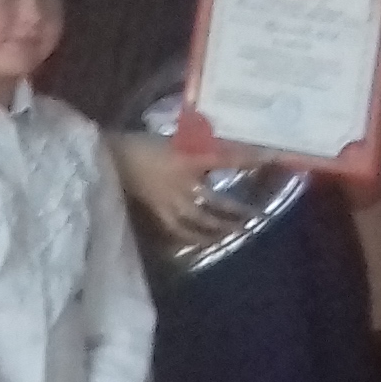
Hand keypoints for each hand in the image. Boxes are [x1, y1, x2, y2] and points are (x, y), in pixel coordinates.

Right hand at [108, 132, 249, 249]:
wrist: (105, 157)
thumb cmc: (138, 143)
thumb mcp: (173, 139)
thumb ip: (199, 145)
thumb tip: (230, 147)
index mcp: (186, 160)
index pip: (226, 159)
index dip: (251, 159)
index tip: (275, 159)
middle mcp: (182, 185)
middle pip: (215, 201)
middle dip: (237, 210)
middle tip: (258, 217)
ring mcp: (168, 201)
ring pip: (198, 220)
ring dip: (218, 228)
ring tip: (235, 233)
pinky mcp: (156, 211)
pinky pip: (176, 228)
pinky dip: (189, 237)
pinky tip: (201, 242)